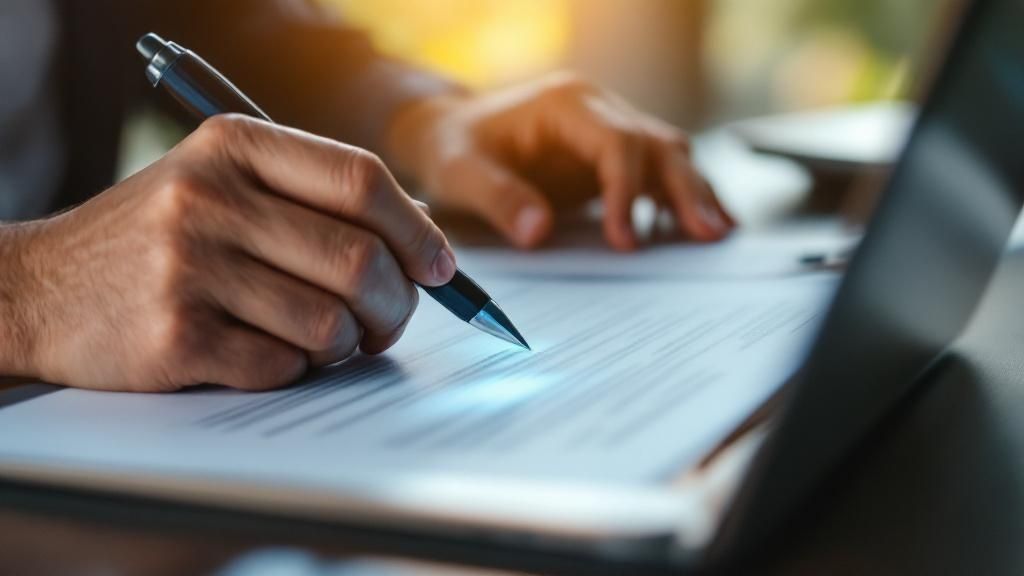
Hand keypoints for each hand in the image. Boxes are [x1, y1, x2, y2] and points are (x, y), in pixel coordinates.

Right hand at [1, 115, 454, 391]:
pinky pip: (284, 365)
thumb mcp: (221, 184)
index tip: (440, 268)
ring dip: (346, 344)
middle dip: (395, 304)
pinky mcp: (174, 335)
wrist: (40, 288)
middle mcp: (209, 197)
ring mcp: (188, 267)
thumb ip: (314, 201)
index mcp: (233, 146)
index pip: (361, 180)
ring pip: (330, 322)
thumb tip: (425, 251)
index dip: (417, 230)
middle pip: (360, 259)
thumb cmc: (158, 238)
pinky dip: (296, 370)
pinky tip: (270, 354)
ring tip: (326, 340)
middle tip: (388, 322)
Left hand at [389, 72, 734, 250]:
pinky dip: (679, 197)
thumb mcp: (459, 173)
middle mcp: (597, 111)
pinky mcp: (611, 156)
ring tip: (717, 234)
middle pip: (657, 144)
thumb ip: (497, 198)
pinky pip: (656, 173)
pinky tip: (697, 227)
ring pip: (668, 155)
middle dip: (686, 189)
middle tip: (709, 234)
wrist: (450, 132)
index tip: (624, 241)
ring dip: (694, 192)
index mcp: (566, 105)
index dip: (626, 192)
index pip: (616, 144)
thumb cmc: (453, 148)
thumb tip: (538, 232)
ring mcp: (608, 131)